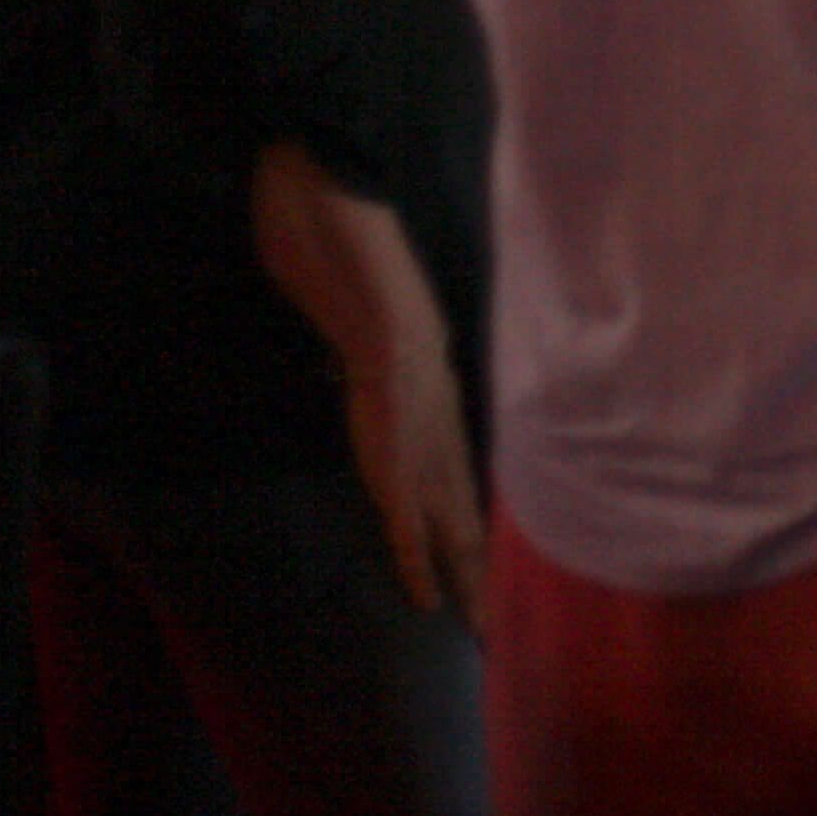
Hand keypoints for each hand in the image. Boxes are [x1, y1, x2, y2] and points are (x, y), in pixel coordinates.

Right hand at [250, 145, 484, 623]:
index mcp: (425, 377)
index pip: (448, 473)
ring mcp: (410, 372)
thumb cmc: (334, 237)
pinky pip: (393, 447)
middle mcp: (428, 383)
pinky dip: (403, 508)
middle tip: (488, 635)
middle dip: (470, 565)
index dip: (461, 532)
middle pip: (454, 493)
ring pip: (432, 483)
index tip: (473, 591)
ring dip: (448, 554)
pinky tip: (411, 554)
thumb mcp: (353, 309)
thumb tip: (362, 376)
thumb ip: (367, 347)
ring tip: (462, 616)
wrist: (328, 180)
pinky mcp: (389, 358)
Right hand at [341, 315, 487, 626]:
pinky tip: (429, 601)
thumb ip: (432, 442)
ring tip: (478, 627)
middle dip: (483, 588)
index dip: (484, 559)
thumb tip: (432, 443)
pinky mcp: (400, 489)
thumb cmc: (413, 380)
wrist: (404, 354)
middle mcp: (451, 485)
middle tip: (495, 631)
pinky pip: (412, 541)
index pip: (476, 525)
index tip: (496, 592)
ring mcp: (427, 489)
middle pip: (473, 547)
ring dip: (466, 590)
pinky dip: (420, 573)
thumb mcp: (429, 420)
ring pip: (453, 551)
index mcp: (459, 471)